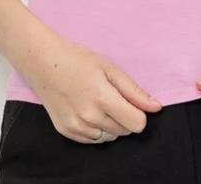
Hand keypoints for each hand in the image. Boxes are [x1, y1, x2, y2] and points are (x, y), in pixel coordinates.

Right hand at [18, 30, 162, 143]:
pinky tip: (86, 109)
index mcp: (103, 98)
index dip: (139, 113)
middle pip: (124, 131)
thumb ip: (134, 91)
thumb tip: (156, 107)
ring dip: (110, 124)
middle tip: (111, 96)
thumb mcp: (110, 68)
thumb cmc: (79, 60)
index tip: (131, 102)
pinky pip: (92, 140)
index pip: (137, 124)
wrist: (44, 63)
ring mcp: (76, 127)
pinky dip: (95, 129)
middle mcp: (89, 117)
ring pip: (109, 137)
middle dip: (124, 117)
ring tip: (98, 102)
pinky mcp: (66, 132)